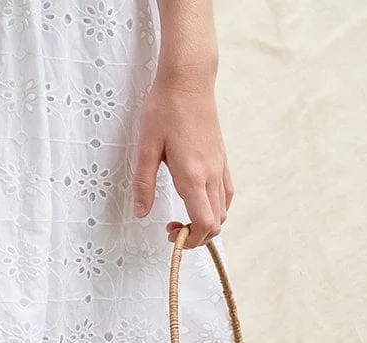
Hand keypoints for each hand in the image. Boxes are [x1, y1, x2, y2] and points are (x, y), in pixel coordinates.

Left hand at [132, 69, 231, 248]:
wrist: (189, 79)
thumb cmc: (165, 109)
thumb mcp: (146, 148)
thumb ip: (144, 185)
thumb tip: (141, 214)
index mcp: (193, 174)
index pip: (204, 223)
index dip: (190, 239)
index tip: (170, 233)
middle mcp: (212, 173)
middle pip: (217, 223)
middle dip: (196, 236)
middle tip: (172, 228)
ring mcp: (220, 166)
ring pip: (224, 209)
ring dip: (206, 222)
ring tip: (182, 215)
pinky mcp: (222, 158)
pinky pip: (226, 192)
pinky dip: (214, 206)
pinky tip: (195, 199)